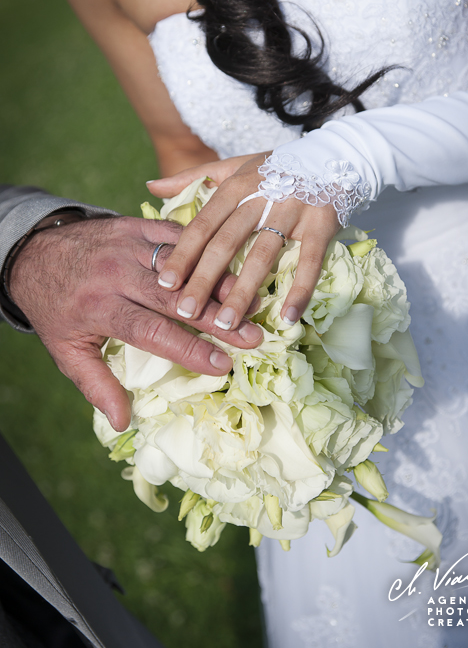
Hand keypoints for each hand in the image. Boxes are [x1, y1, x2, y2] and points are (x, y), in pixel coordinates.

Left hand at [8, 216, 262, 431]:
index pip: (152, 332)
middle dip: (218, 318)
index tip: (224, 366)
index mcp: (101, 308)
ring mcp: (129, 245)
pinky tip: (230, 266)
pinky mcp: (137, 225)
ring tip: (252, 300)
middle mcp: (117, 274)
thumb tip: (122, 422)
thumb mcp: (66, 350)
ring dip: (219, 282)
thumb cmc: (57, 307)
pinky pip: (177, 235)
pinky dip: (204, 250)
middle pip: (176, 299)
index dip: (190, 350)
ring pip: (183, 264)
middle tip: (253, 335)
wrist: (34, 252)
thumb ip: (95, 385)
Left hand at [147, 154, 339, 331]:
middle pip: (226, 243)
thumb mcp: (234, 166)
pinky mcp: (322, 225)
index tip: (165, 283)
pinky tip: (286, 317)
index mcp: (236, 186)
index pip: (203, 224)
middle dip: (204, 279)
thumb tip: (151, 186)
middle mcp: (261, 197)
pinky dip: (299, 290)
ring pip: (262, 255)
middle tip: (185, 311)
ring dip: (243, 291)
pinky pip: (310, 262)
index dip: (183, 254)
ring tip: (227, 323)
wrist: (333, 156)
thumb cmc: (275, 168)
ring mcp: (292, 211)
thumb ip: (194, 177)